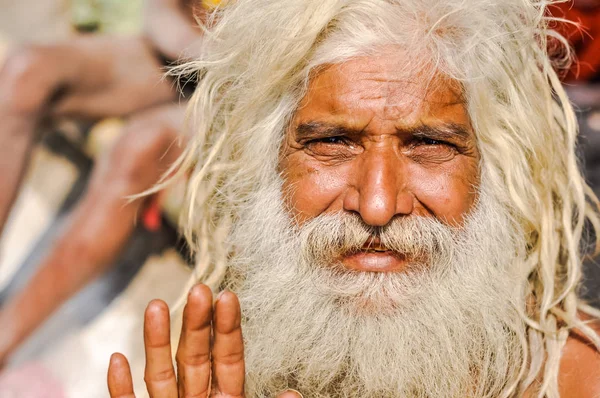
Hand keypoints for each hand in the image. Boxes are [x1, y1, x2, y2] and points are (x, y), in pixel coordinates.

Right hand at [107, 284, 300, 397]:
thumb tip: (292, 395)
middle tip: (199, 290)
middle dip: (196, 325)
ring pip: (160, 375)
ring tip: (157, 306)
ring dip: (155, 343)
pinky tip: (118, 360)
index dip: (228, 329)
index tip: (228, 297)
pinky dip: (121, 388)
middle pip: (195, 357)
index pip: (229, 359)